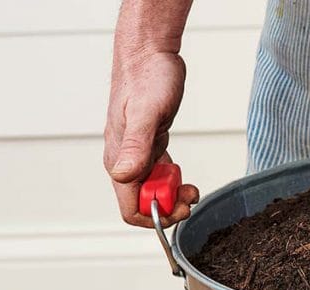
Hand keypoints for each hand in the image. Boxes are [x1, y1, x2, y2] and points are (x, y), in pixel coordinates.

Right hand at [103, 50, 198, 227]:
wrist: (149, 53)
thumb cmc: (147, 77)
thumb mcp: (147, 113)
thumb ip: (136, 146)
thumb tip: (123, 175)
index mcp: (118, 159)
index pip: (130, 209)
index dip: (156, 216)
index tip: (178, 206)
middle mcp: (124, 160)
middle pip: (144, 204)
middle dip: (169, 206)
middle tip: (190, 193)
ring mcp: (136, 154)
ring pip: (152, 191)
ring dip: (172, 195)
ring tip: (191, 186)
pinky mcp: (149, 145)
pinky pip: (158, 175)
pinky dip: (172, 181)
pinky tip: (183, 174)